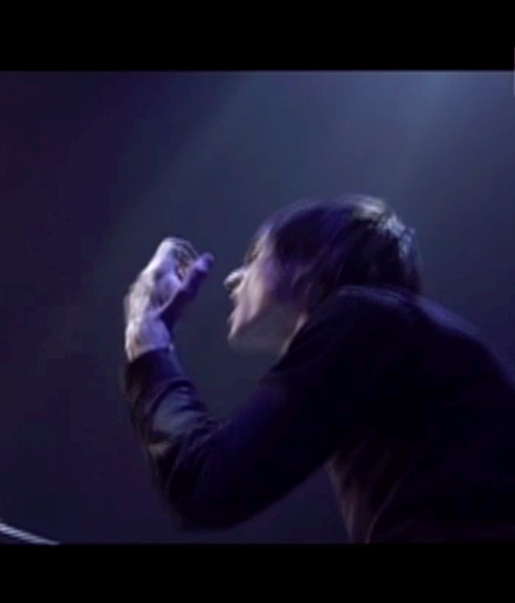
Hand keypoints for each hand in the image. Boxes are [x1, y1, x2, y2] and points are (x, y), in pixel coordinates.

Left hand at [124, 238, 213, 359]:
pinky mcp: (133, 298)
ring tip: (177, 297)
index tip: (192, 266)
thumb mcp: (186, 295)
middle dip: (179, 268)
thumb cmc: (167, 315)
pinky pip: (147, 288)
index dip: (184, 252)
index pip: (170, 246)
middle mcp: (145, 274)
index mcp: (158, 269)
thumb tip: (208, 258)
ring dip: (168, 280)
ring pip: (155, 275)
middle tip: (188, 284)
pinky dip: (157, 292)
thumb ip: (196, 275)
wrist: (145, 337)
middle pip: (163, 260)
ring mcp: (137, 286)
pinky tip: (164, 307)